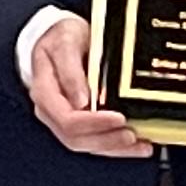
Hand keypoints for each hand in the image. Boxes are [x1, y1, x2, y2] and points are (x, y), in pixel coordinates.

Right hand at [24, 17, 149, 157]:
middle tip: (132, 134)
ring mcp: (64, 119)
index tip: (118, 118)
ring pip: (87, 144)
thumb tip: (81, 101)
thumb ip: (71, 71)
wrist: (59, 37)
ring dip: (115, 147)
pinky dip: (117, 146)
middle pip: (76, 138)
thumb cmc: (61, 38)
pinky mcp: (79, 122)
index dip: (93, 123)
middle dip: (107, 139)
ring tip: (140, 145)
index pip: (67, 119)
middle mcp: (52, 111)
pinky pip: (96, 140)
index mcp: (45, 92)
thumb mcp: (66, 43)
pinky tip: (136, 146)